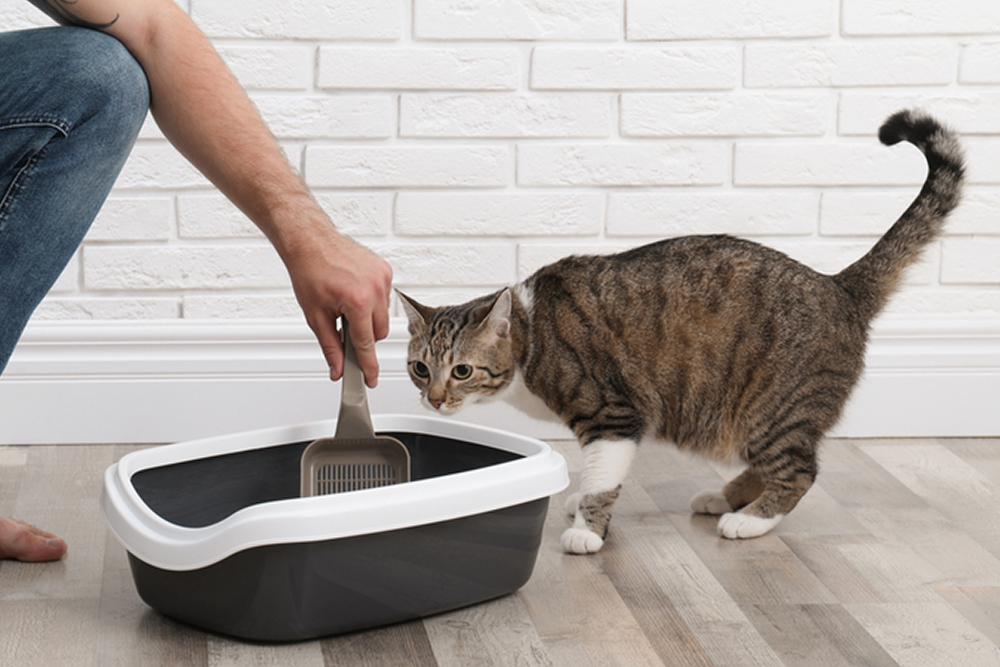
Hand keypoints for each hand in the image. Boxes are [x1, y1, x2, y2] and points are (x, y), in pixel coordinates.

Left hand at [286, 226, 391, 386]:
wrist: (310, 241)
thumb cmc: (309, 271)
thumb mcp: (315, 316)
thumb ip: (330, 346)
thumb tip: (337, 368)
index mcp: (358, 301)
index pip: (366, 344)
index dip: (368, 365)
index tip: (371, 378)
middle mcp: (375, 288)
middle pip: (379, 332)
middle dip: (363, 336)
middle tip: (343, 327)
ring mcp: (382, 277)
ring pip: (383, 315)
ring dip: (367, 318)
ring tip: (345, 304)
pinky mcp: (384, 270)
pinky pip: (384, 297)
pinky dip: (371, 301)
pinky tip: (353, 291)